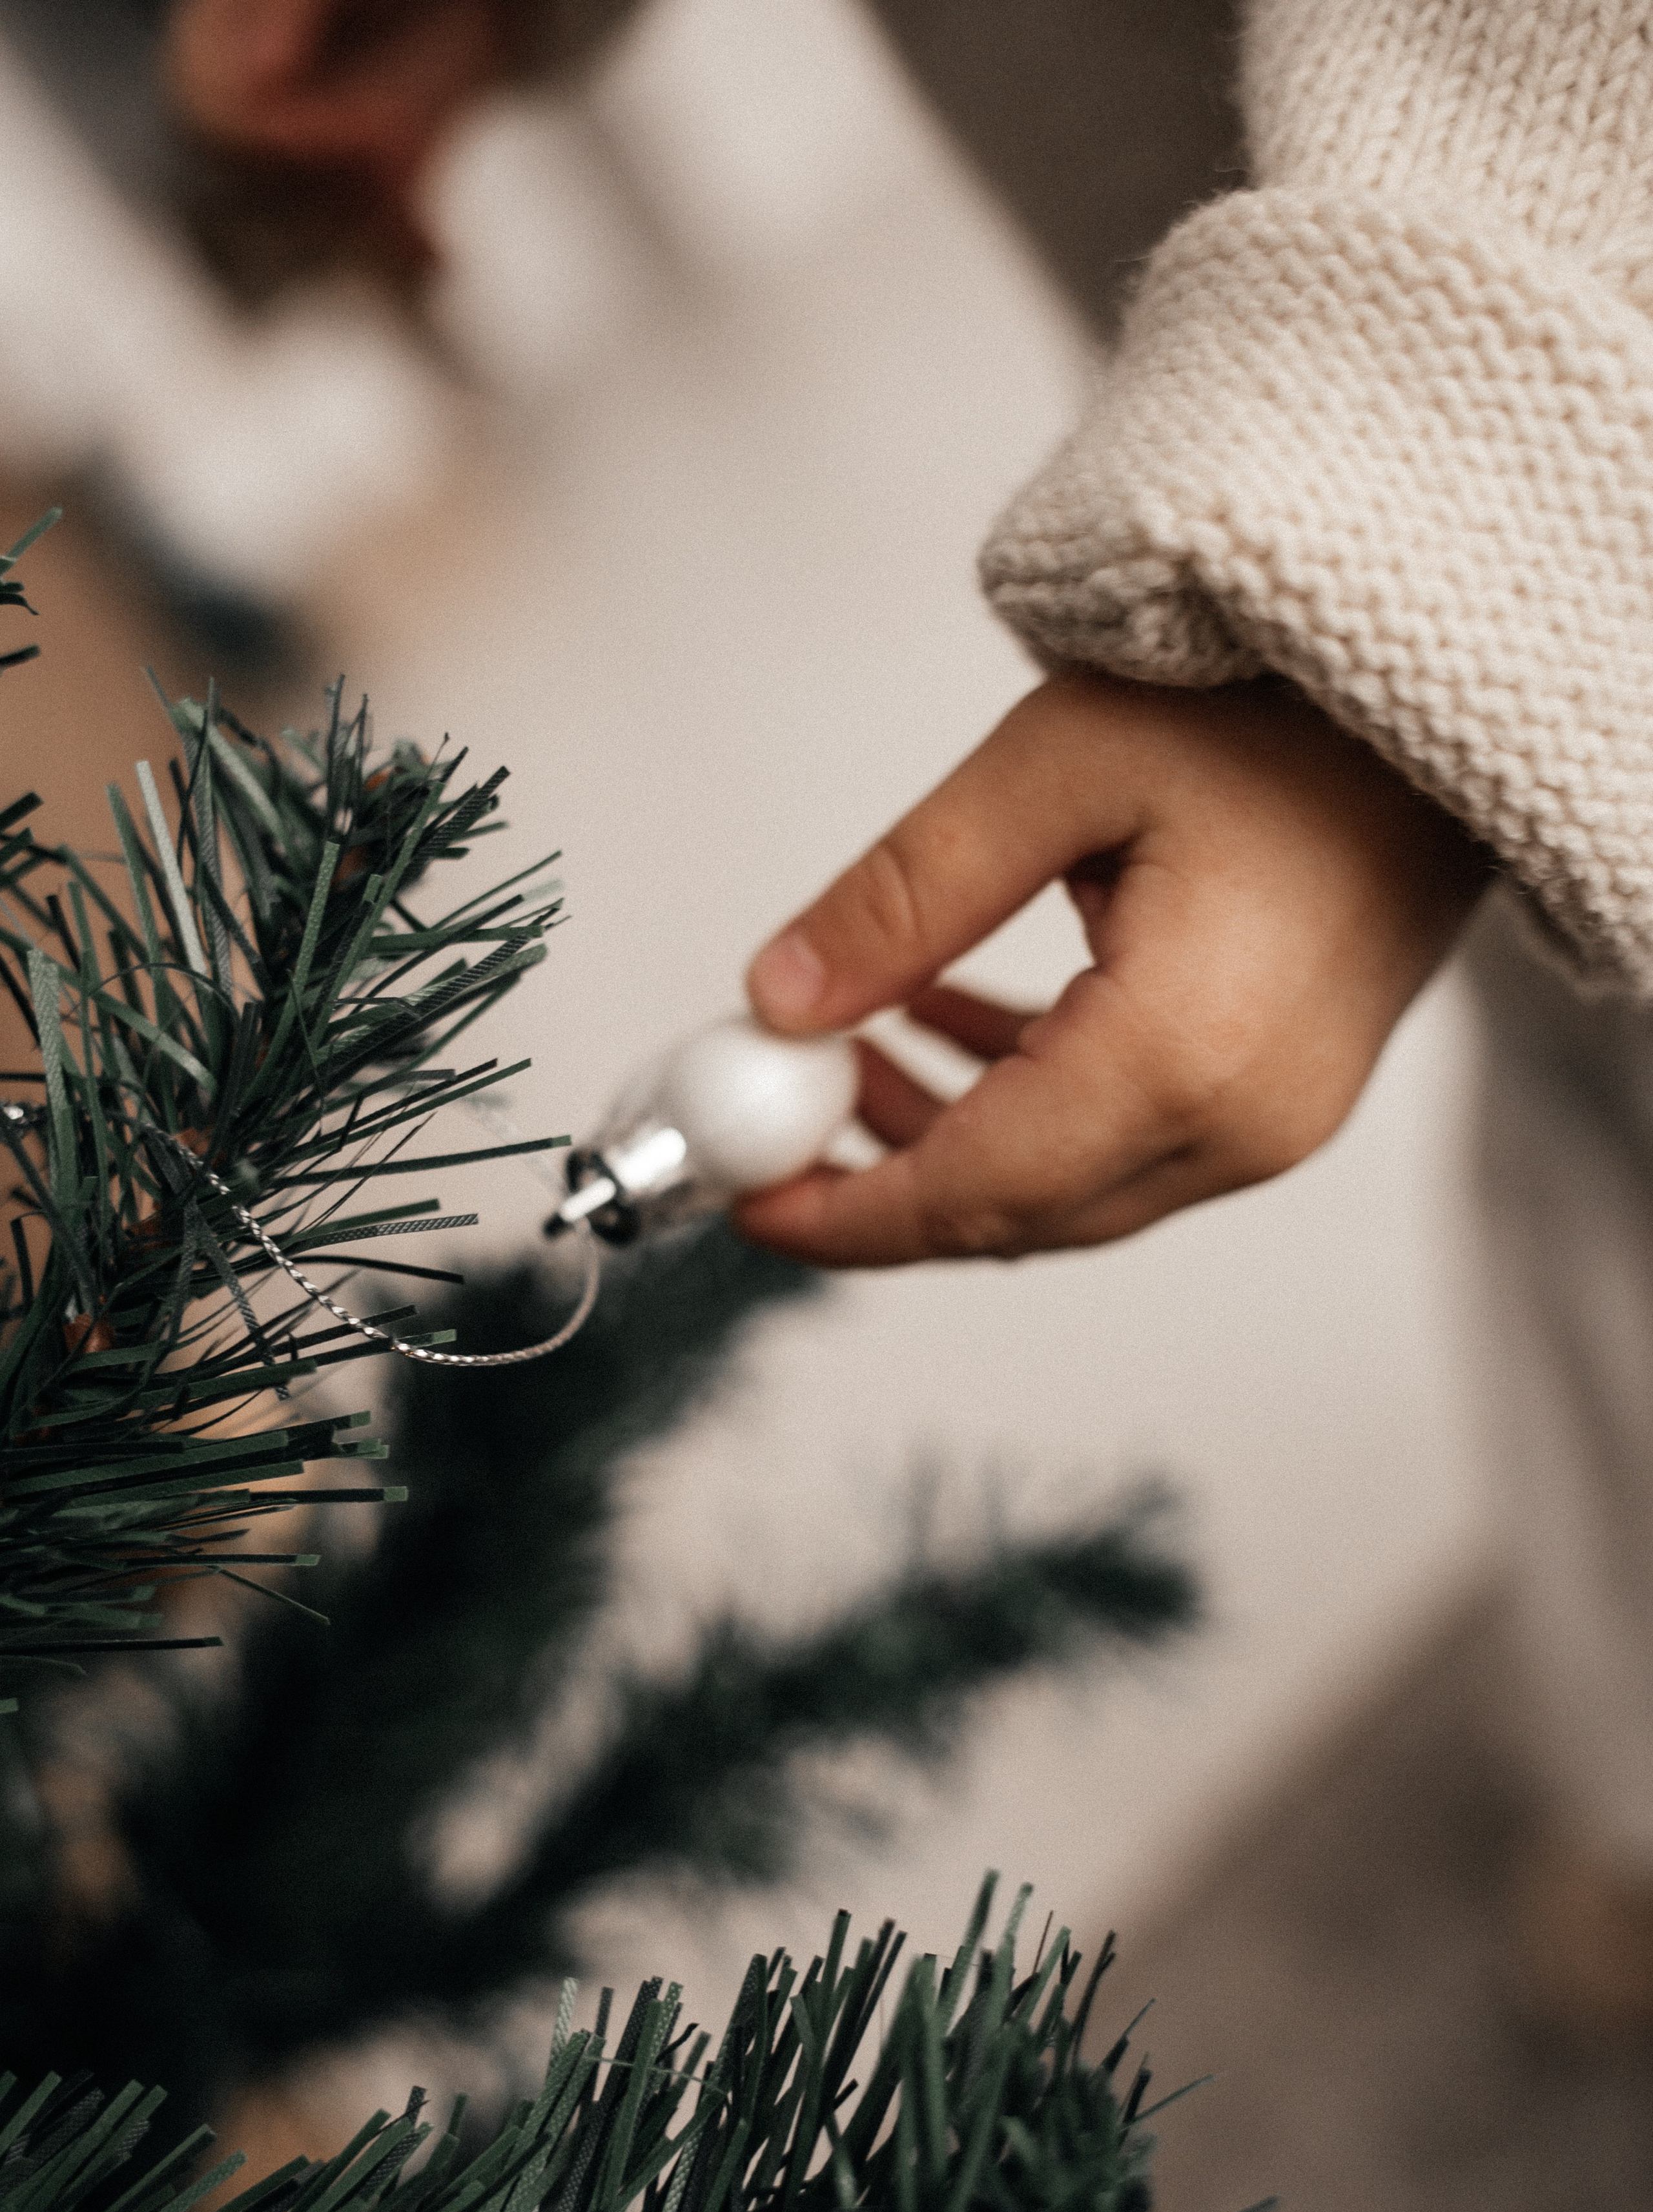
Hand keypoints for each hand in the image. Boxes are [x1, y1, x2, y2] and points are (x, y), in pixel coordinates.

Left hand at [739, 673, 1487, 1266]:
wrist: (1446, 697)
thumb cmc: (1282, 707)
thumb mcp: (1055, 768)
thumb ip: (903, 900)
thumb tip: (778, 1002)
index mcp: (1186, 1054)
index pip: (975, 1189)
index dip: (846, 1213)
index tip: (742, 1200)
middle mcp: (1243, 1122)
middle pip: (1019, 1212)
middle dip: (879, 1184)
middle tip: (766, 1125)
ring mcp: (1275, 1121)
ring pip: (1065, 1187)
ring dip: (945, 1138)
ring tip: (835, 1052)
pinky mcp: (1282, 1094)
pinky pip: (1122, 1142)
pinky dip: (1020, 1104)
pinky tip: (937, 1021)